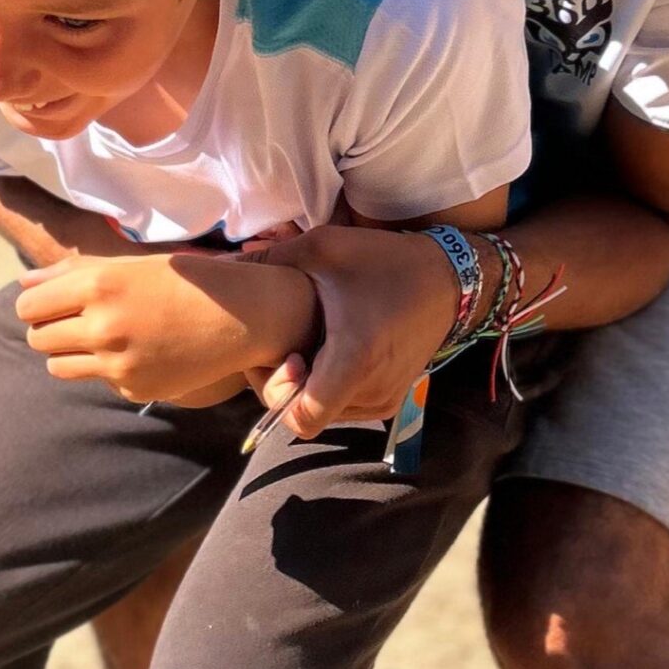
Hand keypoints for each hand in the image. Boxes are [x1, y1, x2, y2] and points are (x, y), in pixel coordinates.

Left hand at [15, 252, 315, 402]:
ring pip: (57, 366)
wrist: (242, 316)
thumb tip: (23, 284)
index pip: (28, 305)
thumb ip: (71, 274)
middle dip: (50, 328)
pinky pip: (98, 380)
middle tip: (78, 319)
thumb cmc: (185, 280)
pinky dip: (109, 368)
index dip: (36, 304)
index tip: (53, 302)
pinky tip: (141, 351)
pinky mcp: (134, 389)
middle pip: (37, 338)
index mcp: (99, 285)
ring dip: (70, 352)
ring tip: (102, 337)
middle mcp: (103, 326)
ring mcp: (118, 363)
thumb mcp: (130, 264)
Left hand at [241, 225, 460, 436]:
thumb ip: (268, 261)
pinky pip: (348, 408)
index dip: (278, 394)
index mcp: (353, 362)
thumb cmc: (384, 262)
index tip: (285, 355)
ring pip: (327, 413)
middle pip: (306, 415)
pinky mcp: (393, 400)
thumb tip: (220, 267)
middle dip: (287, 387)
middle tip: (287, 346)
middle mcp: (371, 392)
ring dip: (310, 388)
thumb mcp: (323, 249)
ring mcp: (385, 400)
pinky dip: (332, 388)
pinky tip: (332, 352)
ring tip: (311, 346)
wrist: (448, 279)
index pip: (300, 419)